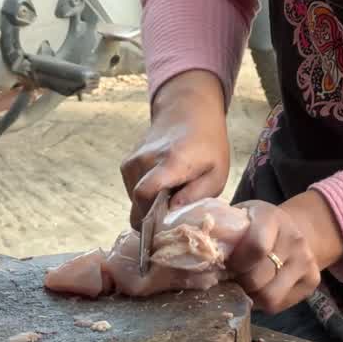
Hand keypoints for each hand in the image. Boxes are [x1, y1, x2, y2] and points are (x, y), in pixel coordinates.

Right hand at [121, 71, 229, 228]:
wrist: (187, 112)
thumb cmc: (207, 145)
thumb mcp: (216, 173)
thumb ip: (196, 195)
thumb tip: (172, 214)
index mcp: (170, 162)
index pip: (145, 194)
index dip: (148, 217)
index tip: (160, 228)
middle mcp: (144, 161)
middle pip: (139, 203)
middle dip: (153, 214)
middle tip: (173, 211)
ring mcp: (132, 161)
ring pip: (134, 199)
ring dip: (150, 203)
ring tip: (170, 192)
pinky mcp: (126, 164)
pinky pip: (132, 190)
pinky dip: (145, 194)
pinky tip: (161, 184)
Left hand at [227, 193, 342, 313]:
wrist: (292, 229)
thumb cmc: (252, 226)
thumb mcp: (236, 219)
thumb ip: (220, 232)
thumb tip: (196, 255)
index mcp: (272, 218)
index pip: (256, 248)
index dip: (236, 263)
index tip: (225, 264)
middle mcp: (295, 239)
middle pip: (258, 278)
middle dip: (238, 282)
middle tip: (231, 278)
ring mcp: (307, 260)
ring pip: (269, 296)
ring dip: (250, 296)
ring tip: (244, 285)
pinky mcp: (313, 280)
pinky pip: (279, 304)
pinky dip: (263, 302)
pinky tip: (259, 288)